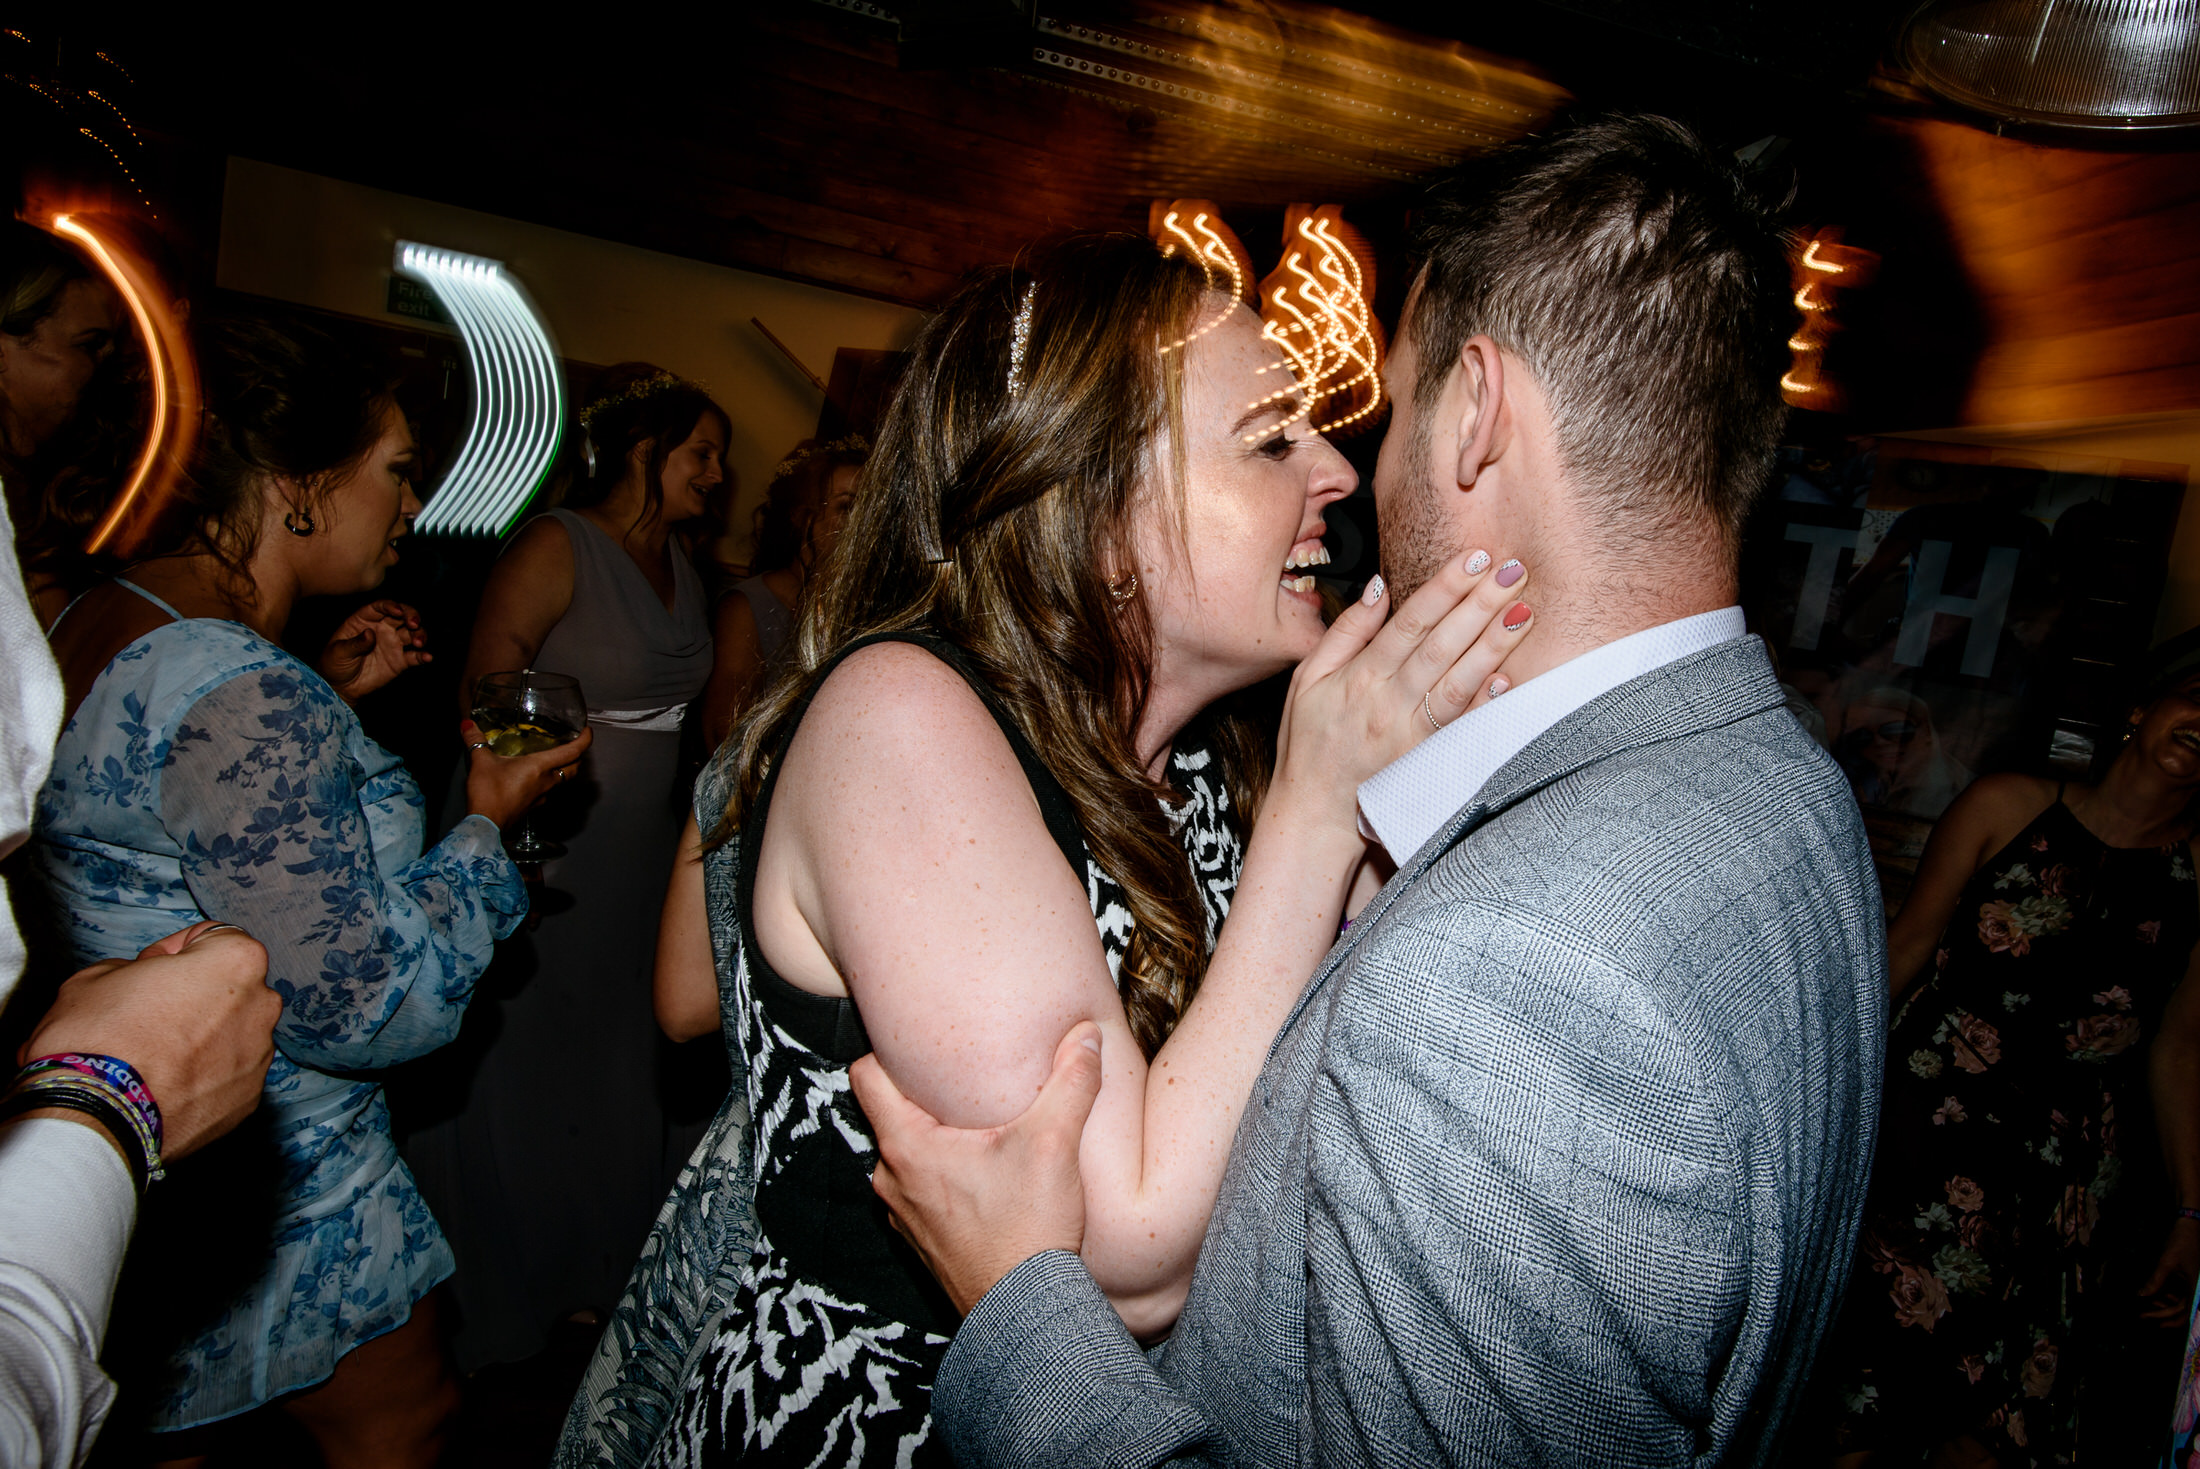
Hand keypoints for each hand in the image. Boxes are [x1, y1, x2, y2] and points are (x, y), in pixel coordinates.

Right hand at [17, 922, 279, 1159]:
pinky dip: (204, 1077)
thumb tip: (142, 978)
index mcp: (237, 962)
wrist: (94, 1117)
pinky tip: (165, 1085)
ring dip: (203, 1038)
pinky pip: (227, 1076)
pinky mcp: (247, 1100)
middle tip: (150, 1011)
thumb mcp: (98, 975)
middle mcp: (261, 1007)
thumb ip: (137, 966)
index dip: (176, 949)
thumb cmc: (96, 1040)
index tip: (152, 967)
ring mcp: (258, 1058)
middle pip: (231, 988)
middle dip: (196, 994)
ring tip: (154, 1056)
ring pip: (232, 1035)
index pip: (215, 938)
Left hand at [319, 600, 430, 701]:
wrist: (341, 687)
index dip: (391, 606)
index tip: (398, 611)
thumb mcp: (338, 652)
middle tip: (414, 624)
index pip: (380, 607)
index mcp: (364, 620)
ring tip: (419, 643)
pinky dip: (423, 656)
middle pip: (402, 615)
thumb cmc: (334, 664)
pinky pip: (415, 656)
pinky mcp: (400, 660)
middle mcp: (382, 628)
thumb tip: (370, 634)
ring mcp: (393, 643)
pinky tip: (427, 657)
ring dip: (420, 634)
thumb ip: (355, 643)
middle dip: (412, 616)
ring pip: (412, 633)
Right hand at [460, 718, 593, 832]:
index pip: (572, 751)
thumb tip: (467, 724)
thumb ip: (474, 740)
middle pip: (573, 768)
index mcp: (539, 767)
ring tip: (558, 758)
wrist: (486, 825)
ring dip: (566, 769)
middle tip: (574, 744)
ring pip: (563, 780)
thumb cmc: (488, 794)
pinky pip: (549, 791)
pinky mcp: (533, 806)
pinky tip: (538, 778)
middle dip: (578, 755)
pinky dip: (550, 781)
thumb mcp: (480, 762)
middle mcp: (546, 782)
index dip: (584, 740)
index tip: (587, 731)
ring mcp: (542, 796)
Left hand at [851, 1021, 1103, 1315]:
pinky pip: (920, 1192)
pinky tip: (982, 1179)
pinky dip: (942, 1179)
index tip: (918, 1041)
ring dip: (933, 1140)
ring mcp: (902, 1214)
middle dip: (922, 1095)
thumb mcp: (1054, 1144)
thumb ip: (1071, 1081)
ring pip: (906, 1156)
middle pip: (889, 1114)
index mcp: (906, 1146)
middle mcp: (891, 1179)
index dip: (886, 1050)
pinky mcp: (921, 1241)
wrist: (1025, 1313)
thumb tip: (1086, 1035)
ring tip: (976, 1129)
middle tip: (962, 1078)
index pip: (864, 1077)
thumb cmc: (1027, 1230)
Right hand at [1269, 552, 1533, 839]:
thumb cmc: (1309, 744)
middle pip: (1440, 644)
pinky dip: (1483, 706)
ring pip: (1457, 683)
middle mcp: (1389, 703)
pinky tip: (1508, 680)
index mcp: (1362, 677)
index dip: (1444, 587)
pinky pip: (1459, 731)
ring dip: (1492, 646)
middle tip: (1512, 568)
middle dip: (1479, 604)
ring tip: (1523, 612)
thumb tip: (1379, 587)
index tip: (1473, 558)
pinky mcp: (1426, 764)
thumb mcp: (1308, 679)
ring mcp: (1410, 735)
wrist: (1313, 814)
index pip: (1410, 621)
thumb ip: (1345, 632)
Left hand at [2141, 1216, 2199, 1325]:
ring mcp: (2193, 1286)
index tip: (2148, 1318)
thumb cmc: (2181, 1243)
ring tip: (2146, 1303)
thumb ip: (2155, 1281)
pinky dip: (2166, 1296)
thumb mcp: (2166, 1263)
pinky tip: (2153, 1294)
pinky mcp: (2188, 1281)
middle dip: (2162, 1314)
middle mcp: (2196, 1290)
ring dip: (2163, 1305)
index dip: (2167, 1319)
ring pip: (2179, 1304)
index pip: (2183, 1312)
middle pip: (2181, 1311)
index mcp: (2196, 1289)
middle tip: (2143, 1315)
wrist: (2190, 1227)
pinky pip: (2179, 1294)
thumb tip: (2141, 1295)